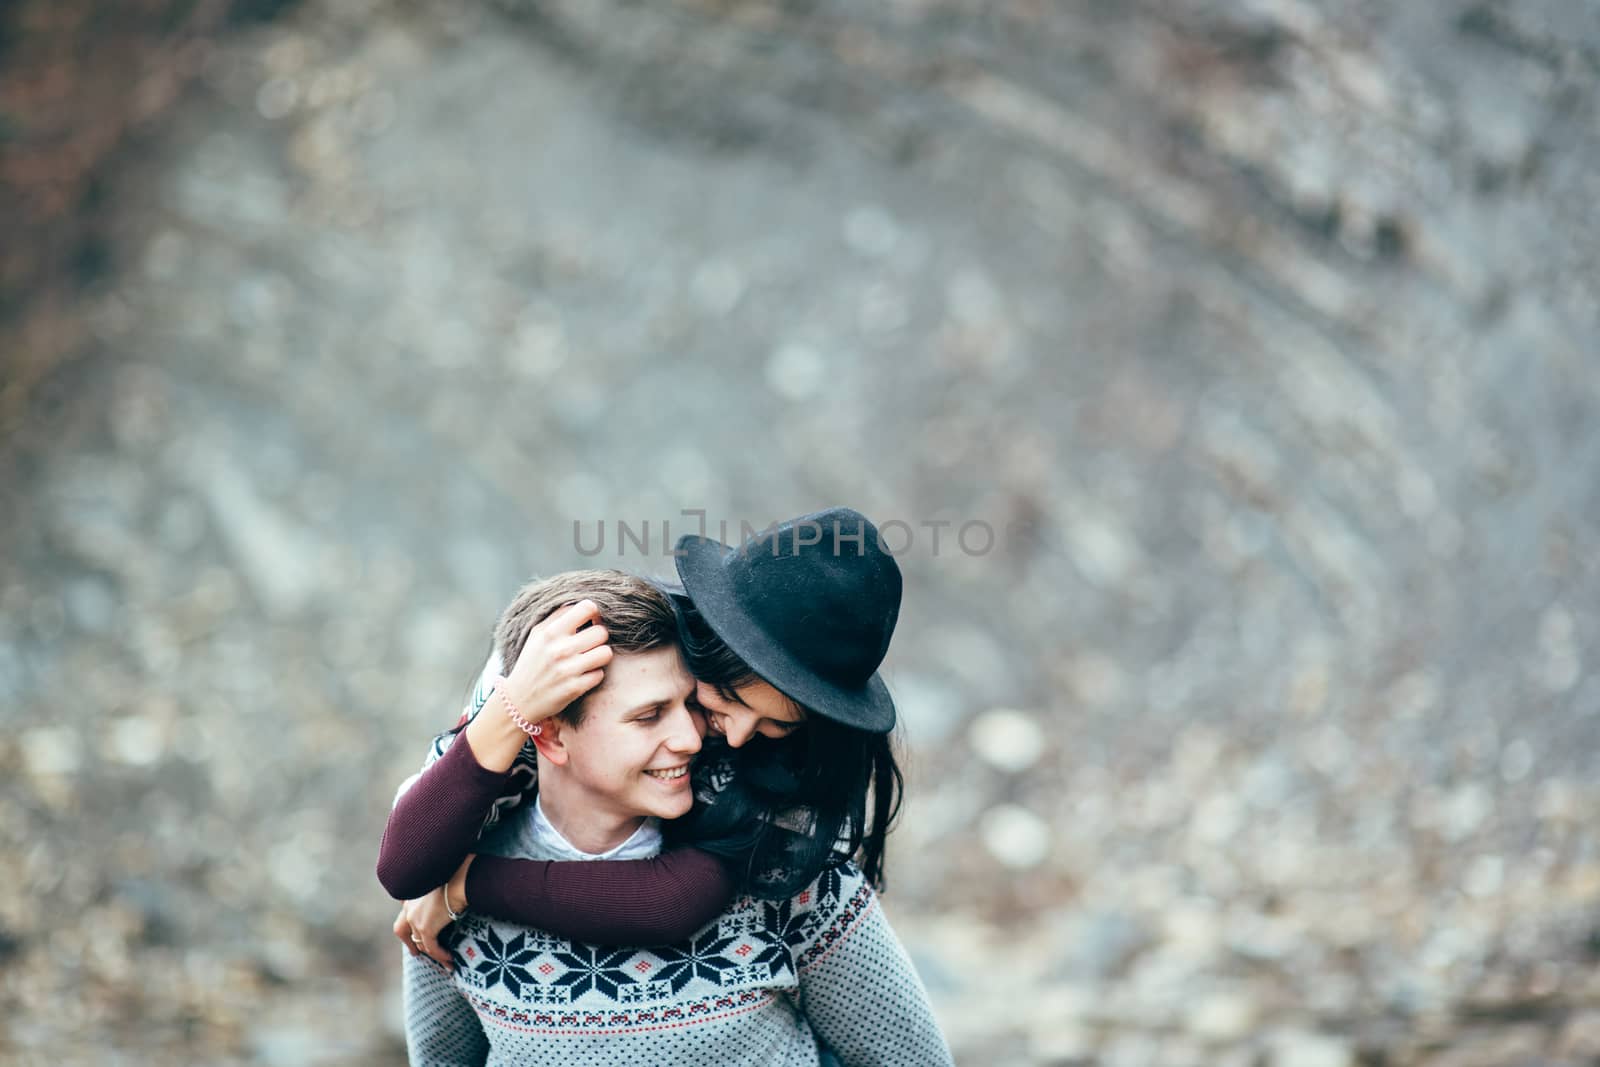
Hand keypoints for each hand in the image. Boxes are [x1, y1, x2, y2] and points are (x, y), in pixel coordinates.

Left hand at [394, 887, 455, 969]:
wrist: (460, 879)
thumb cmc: (457, 879)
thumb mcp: (443, 886)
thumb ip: (438, 897)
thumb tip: (447, 904)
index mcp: (412, 894)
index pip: (404, 911)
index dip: (407, 924)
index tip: (414, 933)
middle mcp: (409, 907)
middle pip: (401, 929)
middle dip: (408, 943)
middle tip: (416, 954)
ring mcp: (415, 919)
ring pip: (420, 943)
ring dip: (433, 954)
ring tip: (446, 960)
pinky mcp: (425, 928)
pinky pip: (431, 948)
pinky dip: (441, 955)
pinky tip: (450, 958)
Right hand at [501, 599, 612, 722]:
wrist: (519, 700)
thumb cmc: (532, 662)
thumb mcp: (537, 635)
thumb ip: (559, 617)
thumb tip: (586, 605)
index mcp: (550, 632)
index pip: (587, 608)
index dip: (594, 613)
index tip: (591, 621)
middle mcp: (559, 650)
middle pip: (602, 632)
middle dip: (599, 637)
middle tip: (590, 643)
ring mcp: (567, 670)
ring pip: (606, 653)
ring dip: (600, 656)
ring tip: (589, 659)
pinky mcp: (574, 688)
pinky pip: (600, 674)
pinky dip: (593, 675)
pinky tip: (582, 675)